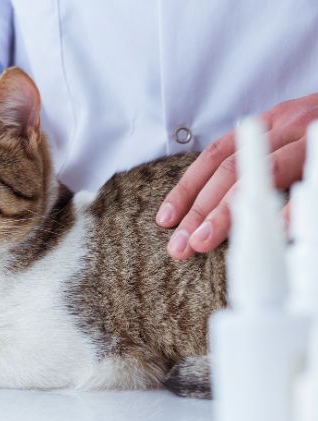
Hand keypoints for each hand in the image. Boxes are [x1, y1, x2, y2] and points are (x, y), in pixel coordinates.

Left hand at [156, 92, 317, 258]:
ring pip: (262, 174)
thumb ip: (258, 159)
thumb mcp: (289, 135)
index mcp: (268, 124)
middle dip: (199, 210)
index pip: (214, 157)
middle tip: (179, 245)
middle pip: (230, 170)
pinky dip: (287, 208)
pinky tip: (266, 232)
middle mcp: (286, 126)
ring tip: (203, 242)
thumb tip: (219, 201)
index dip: (187, 188)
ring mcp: (313, 136)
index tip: (167, 219)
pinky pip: (309, 181)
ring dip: (229, 212)